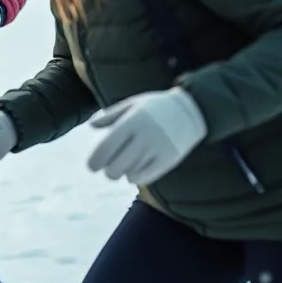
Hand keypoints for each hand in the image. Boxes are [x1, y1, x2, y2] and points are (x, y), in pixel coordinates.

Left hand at [84, 87, 205, 185]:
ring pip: (130, 173)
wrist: (191, 111)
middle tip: (107, 168)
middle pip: (116, 166)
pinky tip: (133, 172)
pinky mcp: (169, 161)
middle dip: (108, 171)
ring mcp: (157, 150)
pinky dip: (136, 178)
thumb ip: (111, 115)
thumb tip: (91, 126)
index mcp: (132, 122)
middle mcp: (144, 137)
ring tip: (122, 166)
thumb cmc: (156, 107)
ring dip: (122, 173)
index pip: (107, 146)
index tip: (92, 166)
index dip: (96, 160)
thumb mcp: (132, 104)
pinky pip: (146, 177)